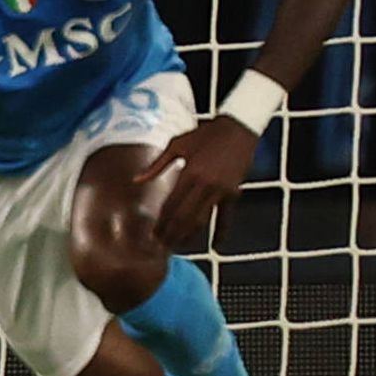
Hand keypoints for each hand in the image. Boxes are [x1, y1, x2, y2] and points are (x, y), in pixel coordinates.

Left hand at [137, 117, 260, 247]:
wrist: (238, 128)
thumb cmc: (206, 134)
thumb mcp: (178, 144)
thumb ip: (158, 164)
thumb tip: (136, 180)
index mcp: (189, 172)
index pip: (171, 205)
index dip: (162, 222)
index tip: (153, 234)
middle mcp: (205, 185)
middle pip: (184, 217)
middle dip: (172, 234)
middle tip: (162, 246)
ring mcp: (221, 191)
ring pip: (202, 220)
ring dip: (189, 235)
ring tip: (178, 246)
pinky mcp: (233, 193)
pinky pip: (226, 217)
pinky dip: (222, 232)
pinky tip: (216, 246)